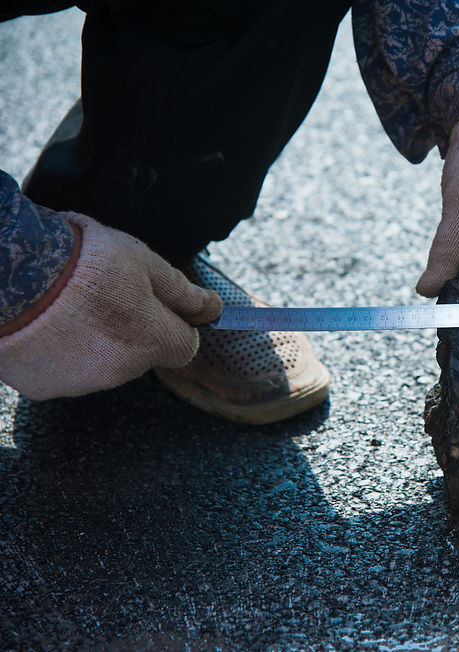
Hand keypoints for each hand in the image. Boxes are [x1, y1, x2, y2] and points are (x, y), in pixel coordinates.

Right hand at [0, 212, 220, 398]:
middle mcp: (120, 371)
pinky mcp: (43, 388)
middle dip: (132, 328)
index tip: (156, 303)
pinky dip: (59, 352)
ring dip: (94, 340)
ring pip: (102, 363)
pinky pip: (63, 371)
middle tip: (102, 293)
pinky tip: (44, 322)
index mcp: (152, 342)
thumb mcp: (144, 262)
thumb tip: (214, 308)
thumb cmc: (81, 261)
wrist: (9, 273)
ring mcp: (80, 384)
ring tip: (67, 305)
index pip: (185, 346)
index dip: (175, 322)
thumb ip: (182, 291)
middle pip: (142, 353)